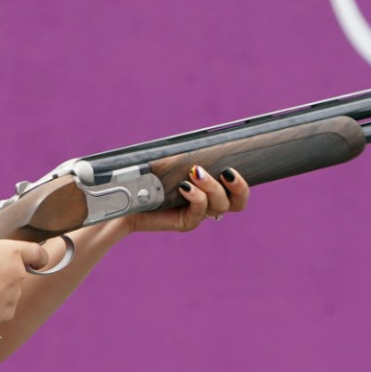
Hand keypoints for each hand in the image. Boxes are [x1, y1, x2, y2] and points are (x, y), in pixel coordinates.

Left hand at [129, 165, 249, 232]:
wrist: (127, 194)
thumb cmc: (152, 173)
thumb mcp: (176, 161)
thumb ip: (195, 157)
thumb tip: (208, 149)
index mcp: (213, 188)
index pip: (239, 192)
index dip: (242, 183)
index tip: (233, 167)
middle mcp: (210, 203)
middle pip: (237, 203)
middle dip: (238, 187)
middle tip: (226, 171)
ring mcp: (198, 214)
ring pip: (220, 205)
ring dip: (212, 187)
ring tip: (195, 172)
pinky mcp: (186, 222)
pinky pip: (199, 212)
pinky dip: (196, 197)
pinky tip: (184, 186)